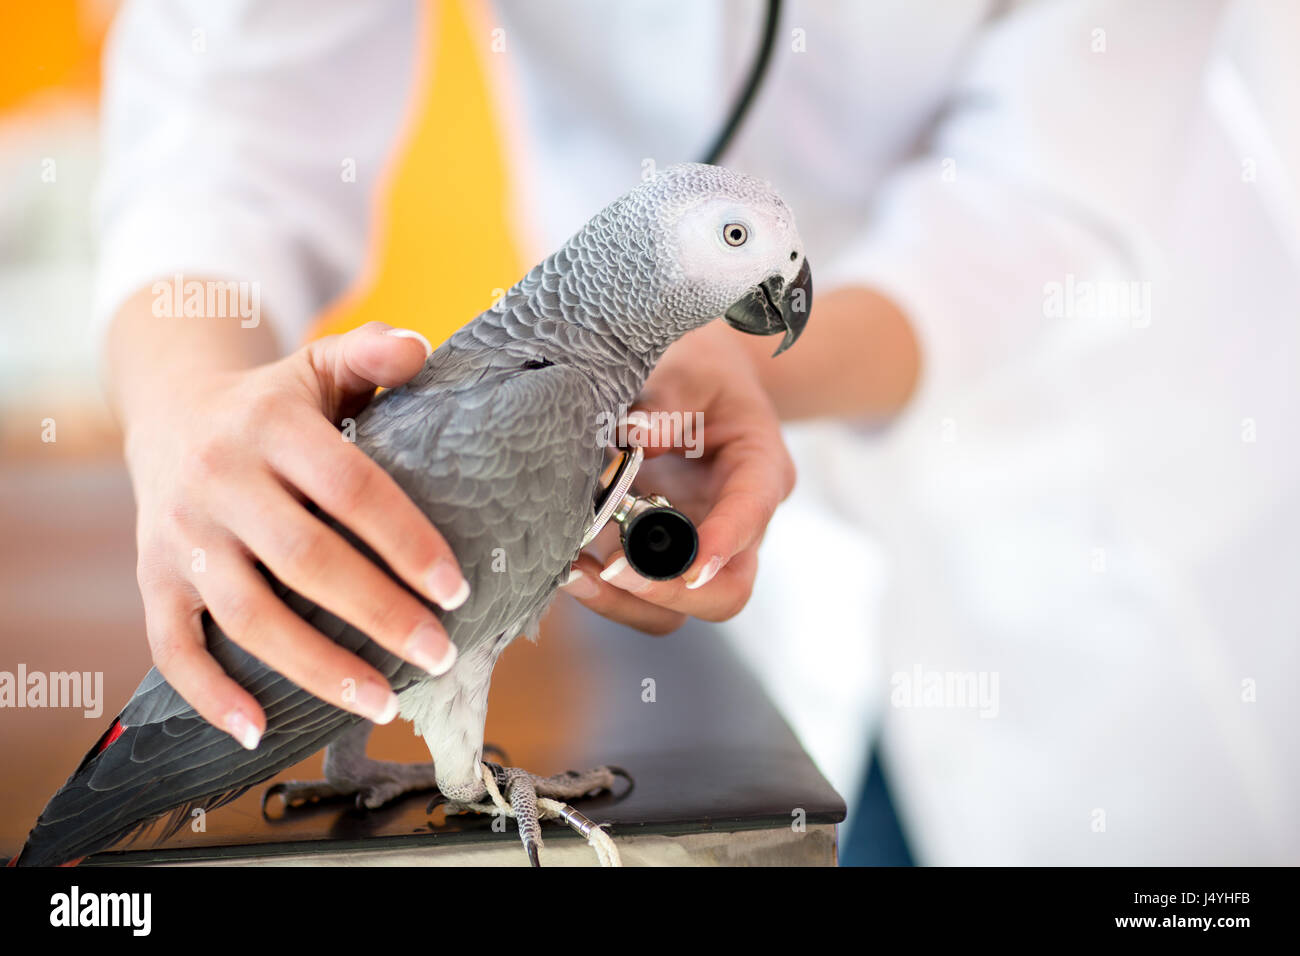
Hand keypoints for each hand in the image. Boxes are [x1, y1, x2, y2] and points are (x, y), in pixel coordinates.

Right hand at [124, 322, 467, 748]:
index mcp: (272, 426)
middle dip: (380, 614)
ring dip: (317, 667)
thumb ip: (370, 354)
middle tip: (440, 653)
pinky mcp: (153, 577)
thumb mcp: (318, 365)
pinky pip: (173, 646)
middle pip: (306, 561)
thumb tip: (422, 349)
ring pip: (248, 614)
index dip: (407, 542)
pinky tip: (259, 730)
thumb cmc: (273, 403)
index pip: (351, 489)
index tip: (457, 589)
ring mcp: (182, 535)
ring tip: (383, 701)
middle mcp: (221, 481)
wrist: (169, 413)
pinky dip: (211, 693)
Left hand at [560, 320, 795, 632]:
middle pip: (726, 591)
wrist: (697, 381)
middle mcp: (736, 524)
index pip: (752, 514)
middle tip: (612, 569)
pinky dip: (603, 590)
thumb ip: (668, 399)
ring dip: (625, 601)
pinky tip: (567, 566)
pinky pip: (637, 594)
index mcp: (760, 471)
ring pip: (677, 608)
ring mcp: (696, 548)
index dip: (724, 542)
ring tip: (574, 573)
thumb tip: (635, 437)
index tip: (689, 562)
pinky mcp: (655, 555)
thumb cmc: (700, 371)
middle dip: (669, 590)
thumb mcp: (692, 369)